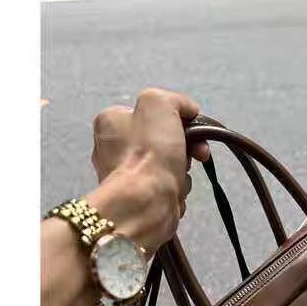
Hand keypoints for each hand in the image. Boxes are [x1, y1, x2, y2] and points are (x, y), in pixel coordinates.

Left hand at [87, 88, 210, 251]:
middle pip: (162, 141)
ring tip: (178, 180)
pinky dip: (175, 192)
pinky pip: (166, 190)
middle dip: (184, 149)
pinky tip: (173, 195)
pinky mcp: (137, 201)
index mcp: (110, 121)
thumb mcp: (160, 104)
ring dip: (182, 173)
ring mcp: (124, 177)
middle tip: (196, 155)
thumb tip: (188, 112)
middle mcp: (111, 148)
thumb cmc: (149, 151)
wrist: (145, 204)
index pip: (152, 114)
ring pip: (167, 167)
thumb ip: (175, 100)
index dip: (178, 120)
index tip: (194, 131)